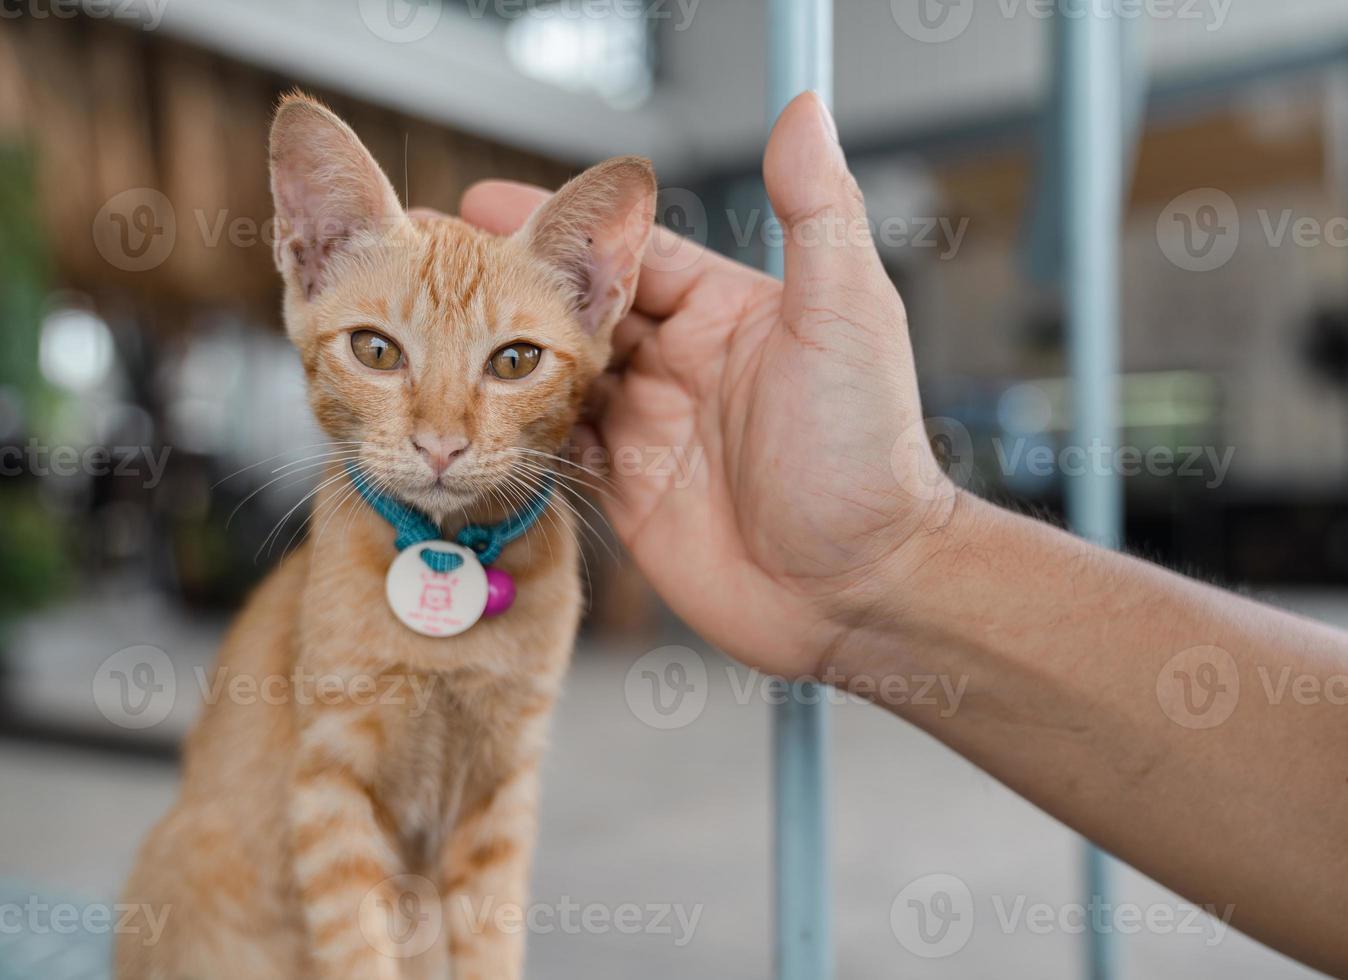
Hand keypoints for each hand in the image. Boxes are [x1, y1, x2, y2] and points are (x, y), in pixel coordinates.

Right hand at [462, 93, 956, 677]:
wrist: (858, 587)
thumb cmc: (866, 453)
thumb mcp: (846, 316)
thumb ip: (816, 213)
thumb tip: (804, 112)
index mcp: (726, 314)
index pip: (631, 255)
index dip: (561, 227)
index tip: (487, 203)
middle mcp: (681, 367)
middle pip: (580, 313)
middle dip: (511, 289)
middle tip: (431, 263)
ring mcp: (651, 432)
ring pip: (555, 382)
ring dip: (498, 360)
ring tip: (427, 331)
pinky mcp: (629, 495)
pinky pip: (557, 453)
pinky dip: (515, 434)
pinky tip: (468, 416)